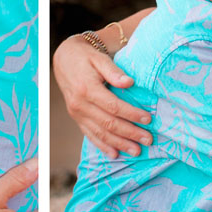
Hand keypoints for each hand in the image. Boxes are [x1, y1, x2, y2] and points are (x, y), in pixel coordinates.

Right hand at [53, 34, 151, 157]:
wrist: (63, 59)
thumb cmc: (85, 57)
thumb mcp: (99, 58)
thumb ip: (114, 71)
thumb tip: (130, 83)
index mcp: (87, 88)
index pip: (113, 106)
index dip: (131, 114)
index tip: (148, 119)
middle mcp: (80, 104)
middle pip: (108, 123)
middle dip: (130, 133)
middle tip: (148, 139)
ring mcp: (76, 113)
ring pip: (100, 133)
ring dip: (119, 144)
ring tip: (137, 151)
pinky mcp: (76, 118)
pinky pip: (89, 135)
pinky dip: (102, 146)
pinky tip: (115, 154)